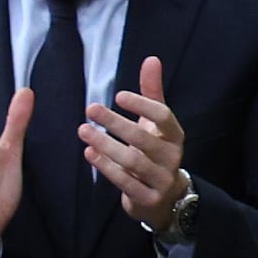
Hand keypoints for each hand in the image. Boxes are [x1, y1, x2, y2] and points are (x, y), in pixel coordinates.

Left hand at [80, 55, 190, 238]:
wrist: (165, 197)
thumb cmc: (155, 151)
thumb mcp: (156, 123)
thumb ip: (151, 93)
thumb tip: (151, 59)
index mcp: (174, 135)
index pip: (163, 116)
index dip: (142, 104)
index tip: (117, 95)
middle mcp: (172, 157)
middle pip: (144, 138)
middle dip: (116, 123)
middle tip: (90, 109)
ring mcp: (161, 179)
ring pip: (133, 161)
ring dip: (106, 145)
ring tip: (83, 131)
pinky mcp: (148, 198)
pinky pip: (126, 182)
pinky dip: (106, 168)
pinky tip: (89, 153)